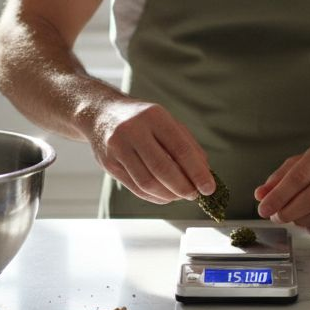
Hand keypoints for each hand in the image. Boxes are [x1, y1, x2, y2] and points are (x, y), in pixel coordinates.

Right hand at [88, 100, 214, 204]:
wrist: (100, 113)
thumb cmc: (140, 119)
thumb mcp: (165, 121)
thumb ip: (186, 144)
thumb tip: (204, 172)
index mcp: (154, 116)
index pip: (180, 149)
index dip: (197, 172)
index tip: (209, 187)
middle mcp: (133, 130)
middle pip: (162, 169)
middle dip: (183, 187)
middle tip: (195, 195)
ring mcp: (118, 148)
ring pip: (147, 182)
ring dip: (169, 195)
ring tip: (180, 196)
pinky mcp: (108, 164)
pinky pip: (135, 187)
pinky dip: (154, 197)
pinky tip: (164, 196)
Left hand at [253, 143, 309, 235]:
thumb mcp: (302, 161)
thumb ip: (279, 177)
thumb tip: (260, 195)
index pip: (298, 178)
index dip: (278, 196)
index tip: (263, 208)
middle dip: (286, 212)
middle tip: (275, 216)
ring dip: (298, 221)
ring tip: (290, 216)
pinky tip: (306, 220)